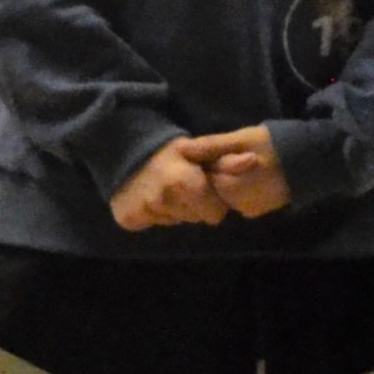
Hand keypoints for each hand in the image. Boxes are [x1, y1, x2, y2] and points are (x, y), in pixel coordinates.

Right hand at [108, 141, 222, 230]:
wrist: (119, 148)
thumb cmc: (165, 151)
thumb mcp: (196, 150)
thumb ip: (225, 158)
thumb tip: (254, 161)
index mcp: (184, 183)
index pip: (216, 214)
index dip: (212, 200)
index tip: (201, 186)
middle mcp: (163, 200)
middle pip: (195, 219)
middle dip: (194, 205)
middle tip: (182, 186)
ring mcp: (144, 212)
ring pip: (175, 221)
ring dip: (174, 208)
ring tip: (164, 189)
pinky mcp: (129, 219)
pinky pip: (154, 224)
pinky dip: (154, 214)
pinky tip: (149, 197)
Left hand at [171, 127, 292, 218]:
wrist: (310, 162)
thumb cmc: (274, 144)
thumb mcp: (241, 139)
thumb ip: (211, 146)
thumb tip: (181, 148)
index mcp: (229, 186)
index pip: (203, 175)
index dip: (210, 159)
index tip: (224, 149)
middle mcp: (236, 205)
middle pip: (213, 185)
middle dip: (218, 170)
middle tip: (236, 155)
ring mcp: (246, 211)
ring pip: (223, 193)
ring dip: (228, 179)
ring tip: (245, 164)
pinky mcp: (254, 213)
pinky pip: (235, 200)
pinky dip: (238, 189)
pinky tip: (250, 176)